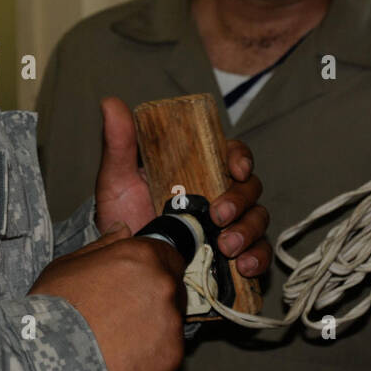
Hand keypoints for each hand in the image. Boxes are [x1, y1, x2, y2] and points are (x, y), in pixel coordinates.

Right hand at [29, 223, 186, 370]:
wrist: (48, 355)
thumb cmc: (53, 311)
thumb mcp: (69, 266)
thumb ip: (105, 246)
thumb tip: (121, 230)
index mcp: (141, 256)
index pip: (165, 252)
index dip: (151, 266)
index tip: (139, 279)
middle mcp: (162, 284)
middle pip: (171, 285)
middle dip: (153, 294)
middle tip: (124, 309)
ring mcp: (170, 320)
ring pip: (171, 317)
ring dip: (153, 322)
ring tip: (121, 333)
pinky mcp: (170, 352)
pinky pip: (168, 345)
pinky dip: (153, 349)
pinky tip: (126, 350)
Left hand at [93, 97, 270, 277]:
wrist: (123, 265)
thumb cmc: (123, 216)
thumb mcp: (117, 181)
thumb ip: (119, 144)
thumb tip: (110, 103)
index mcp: (201, 170)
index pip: (232, 154)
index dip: (240, 157)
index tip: (235, 168)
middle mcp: (221, 195)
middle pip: (250, 188)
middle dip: (240, 201)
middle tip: (219, 216)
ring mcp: (230, 226)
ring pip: (258, 219)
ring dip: (249, 231)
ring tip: (227, 247)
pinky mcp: (234, 257)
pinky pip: (260, 254)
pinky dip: (258, 258)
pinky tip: (244, 267)